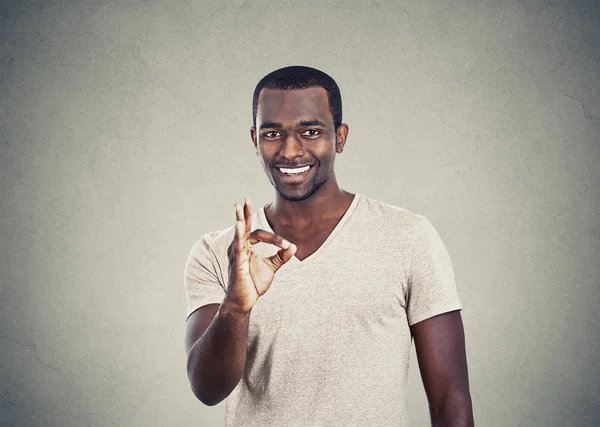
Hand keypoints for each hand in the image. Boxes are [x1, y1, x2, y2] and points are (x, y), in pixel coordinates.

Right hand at [225, 198, 295, 313]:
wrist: (245, 302)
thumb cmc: (253, 285)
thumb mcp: (272, 268)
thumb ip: (281, 256)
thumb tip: (294, 246)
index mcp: (247, 247)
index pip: (259, 233)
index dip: (274, 238)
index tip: (286, 246)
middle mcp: (239, 248)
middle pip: (244, 227)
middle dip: (245, 213)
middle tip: (246, 199)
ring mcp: (236, 254)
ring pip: (240, 233)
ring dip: (241, 220)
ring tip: (240, 207)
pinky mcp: (236, 262)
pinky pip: (238, 246)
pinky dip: (239, 234)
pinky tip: (240, 225)